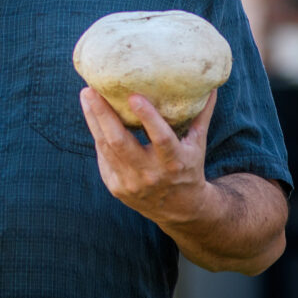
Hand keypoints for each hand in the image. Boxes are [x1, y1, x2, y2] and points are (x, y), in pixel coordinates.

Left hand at [79, 87, 217, 226]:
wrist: (180, 210)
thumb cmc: (189, 168)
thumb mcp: (197, 145)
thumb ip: (201, 115)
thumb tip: (210, 87)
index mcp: (174, 162)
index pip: (161, 139)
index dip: (148, 118)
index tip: (134, 96)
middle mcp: (151, 174)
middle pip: (120, 142)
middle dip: (103, 114)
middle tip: (91, 89)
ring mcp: (130, 183)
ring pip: (105, 147)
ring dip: (93, 119)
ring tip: (86, 96)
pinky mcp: (115, 187)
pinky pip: (103, 156)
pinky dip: (97, 135)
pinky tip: (91, 115)